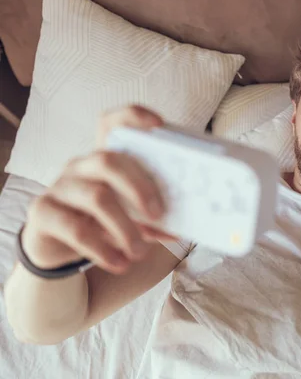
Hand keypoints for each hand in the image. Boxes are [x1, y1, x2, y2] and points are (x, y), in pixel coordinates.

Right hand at [21, 106, 177, 274]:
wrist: (56, 248)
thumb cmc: (101, 223)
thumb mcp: (127, 217)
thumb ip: (151, 219)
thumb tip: (179, 229)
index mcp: (104, 160)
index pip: (111, 123)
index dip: (134, 117)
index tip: (159, 124)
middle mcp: (80, 166)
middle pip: (110, 160)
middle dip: (140, 186)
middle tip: (158, 214)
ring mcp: (60, 187)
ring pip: (97, 197)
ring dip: (126, 228)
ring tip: (140, 252)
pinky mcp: (44, 213)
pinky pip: (77, 229)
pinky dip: (104, 249)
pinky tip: (119, 262)